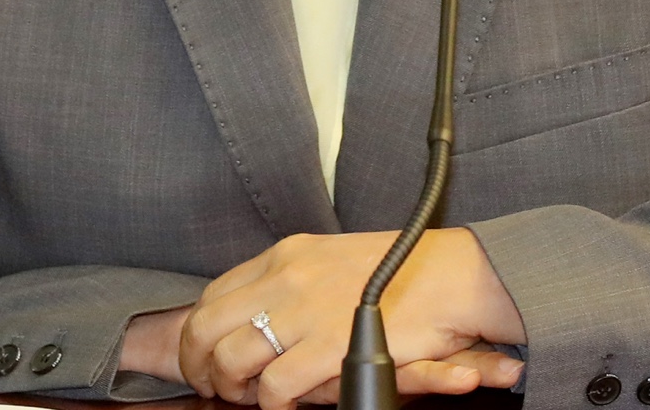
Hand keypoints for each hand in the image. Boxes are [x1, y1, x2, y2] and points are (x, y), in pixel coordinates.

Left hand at [178, 226, 524, 408]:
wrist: (450, 275)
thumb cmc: (397, 272)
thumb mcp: (329, 261)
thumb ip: (291, 281)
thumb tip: (258, 313)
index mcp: (286, 254)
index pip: (215, 293)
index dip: (202, 332)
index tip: (208, 356)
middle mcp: (287, 276)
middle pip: (207, 324)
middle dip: (200, 364)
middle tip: (216, 387)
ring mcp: (305, 310)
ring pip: (232, 358)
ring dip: (232, 387)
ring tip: (248, 398)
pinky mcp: (329, 346)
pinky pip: (274, 387)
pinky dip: (271, 404)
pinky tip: (284, 405)